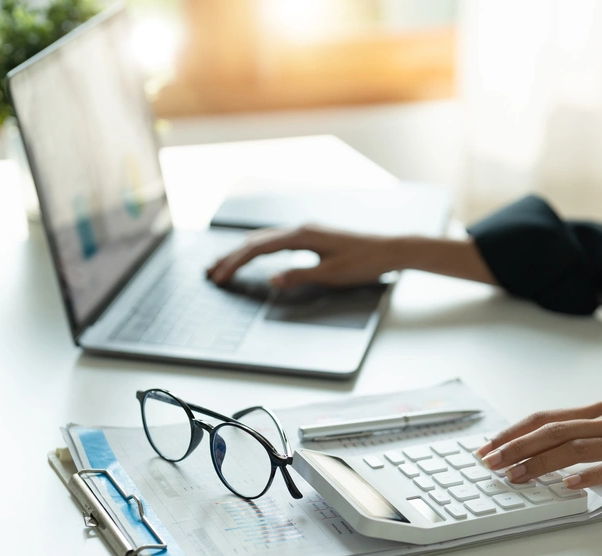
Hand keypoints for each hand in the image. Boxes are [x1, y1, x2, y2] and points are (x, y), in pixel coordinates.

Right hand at [206, 225, 397, 288]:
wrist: (390, 250)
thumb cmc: (364, 262)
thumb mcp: (331, 274)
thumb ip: (299, 276)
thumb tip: (272, 280)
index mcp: (302, 235)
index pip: (259, 248)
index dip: (237, 262)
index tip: (220, 276)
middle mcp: (301, 229)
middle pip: (257, 241)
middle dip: (232, 257)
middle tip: (212, 272)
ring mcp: (307, 231)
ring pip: (265, 239)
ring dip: (243, 252)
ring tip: (225, 264)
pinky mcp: (313, 236)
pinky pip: (277, 241)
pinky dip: (259, 250)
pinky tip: (254, 256)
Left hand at [475, 402, 601, 490]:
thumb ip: (586, 437)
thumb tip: (547, 453)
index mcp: (599, 412)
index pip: (545, 419)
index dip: (514, 432)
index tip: (489, 446)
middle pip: (551, 431)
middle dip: (516, 447)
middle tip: (490, 462)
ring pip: (574, 448)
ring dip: (541, 463)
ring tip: (516, 476)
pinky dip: (588, 476)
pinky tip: (569, 485)